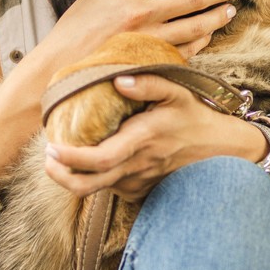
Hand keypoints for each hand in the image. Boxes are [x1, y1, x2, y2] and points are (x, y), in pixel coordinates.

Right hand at [34, 0, 240, 70]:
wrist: (60, 68)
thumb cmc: (73, 31)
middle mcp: (143, 14)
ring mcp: (150, 41)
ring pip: (195, 26)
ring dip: (216, 17)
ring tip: (229, 11)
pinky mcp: (151, 62)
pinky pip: (185, 50)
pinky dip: (200, 42)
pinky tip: (208, 35)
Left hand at [44, 74, 267, 200]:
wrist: (222, 149)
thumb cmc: (195, 116)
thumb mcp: (177, 91)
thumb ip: (148, 82)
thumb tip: (118, 78)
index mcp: (143, 140)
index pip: (99, 159)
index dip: (70, 159)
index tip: (51, 148)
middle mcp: (138, 166)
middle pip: (89, 185)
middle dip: (60, 176)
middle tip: (47, 159)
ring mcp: (140, 182)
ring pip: (98, 189)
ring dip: (76, 177)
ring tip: (64, 158)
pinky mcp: (142, 191)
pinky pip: (112, 189)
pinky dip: (98, 178)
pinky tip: (93, 162)